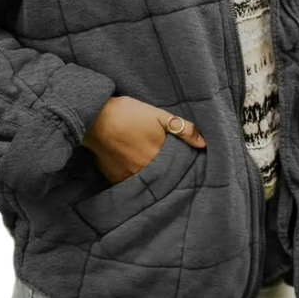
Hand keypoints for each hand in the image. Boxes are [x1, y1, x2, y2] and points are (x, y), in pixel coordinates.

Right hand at [81, 96, 205, 184]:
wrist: (95, 119)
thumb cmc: (127, 114)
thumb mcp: (158, 115)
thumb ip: (182, 128)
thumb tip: (203, 144)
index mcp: (158, 157)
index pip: (177, 169)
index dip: (182, 166)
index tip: (185, 165)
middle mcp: (145, 172)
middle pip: (162, 177)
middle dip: (167, 174)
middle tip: (169, 167)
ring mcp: (129, 178)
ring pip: (147, 182)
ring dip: (151, 177)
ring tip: (150, 168)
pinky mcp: (115, 179)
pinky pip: (130, 184)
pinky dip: (134, 178)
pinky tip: (134, 168)